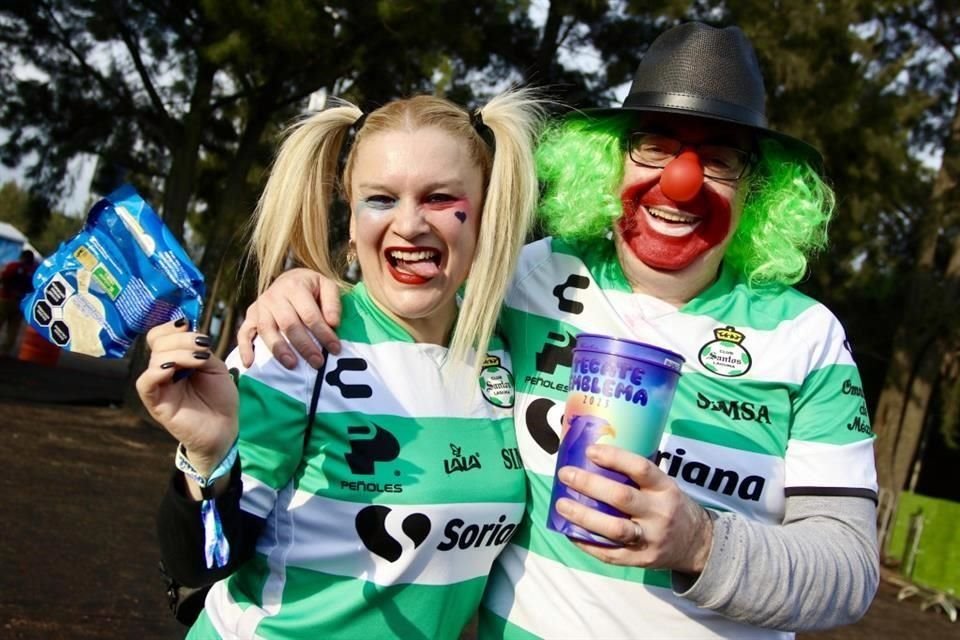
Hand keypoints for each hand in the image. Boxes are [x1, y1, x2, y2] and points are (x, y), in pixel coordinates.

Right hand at [136, 319, 237, 475]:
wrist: (224, 428)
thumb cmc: (220, 398)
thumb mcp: (216, 367)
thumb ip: (201, 350)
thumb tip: (188, 335)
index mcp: (175, 359)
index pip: (160, 336)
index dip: (170, 327)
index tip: (188, 324)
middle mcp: (163, 370)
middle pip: (157, 343)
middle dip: (181, 338)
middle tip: (202, 345)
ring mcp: (158, 386)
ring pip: (154, 359)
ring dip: (178, 353)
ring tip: (200, 359)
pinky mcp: (155, 403)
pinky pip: (144, 383)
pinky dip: (156, 371)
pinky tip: (174, 369)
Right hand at [236, 268, 342, 369]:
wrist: (290, 279)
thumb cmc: (312, 288)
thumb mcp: (327, 286)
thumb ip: (333, 303)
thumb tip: (333, 323)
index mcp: (294, 286)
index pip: (310, 314)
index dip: (323, 333)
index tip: (335, 349)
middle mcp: (274, 296)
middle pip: (288, 324)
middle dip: (304, 345)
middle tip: (317, 363)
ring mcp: (260, 306)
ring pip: (267, 330)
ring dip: (279, 350)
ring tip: (292, 365)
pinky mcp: (250, 316)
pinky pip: (244, 333)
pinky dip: (245, 348)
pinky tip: (249, 364)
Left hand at [554, 444, 713, 574]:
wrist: (697, 544)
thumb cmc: (669, 506)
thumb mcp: (663, 486)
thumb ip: (635, 477)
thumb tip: (591, 459)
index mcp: (665, 488)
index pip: (641, 468)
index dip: (614, 458)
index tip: (589, 451)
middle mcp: (659, 513)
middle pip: (622, 498)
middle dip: (590, 485)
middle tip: (565, 475)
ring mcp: (650, 539)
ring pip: (615, 529)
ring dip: (584, 517)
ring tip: (562, 505)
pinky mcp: (641, 560)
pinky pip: (610, 553)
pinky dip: (587, 543)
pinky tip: (570, 532)